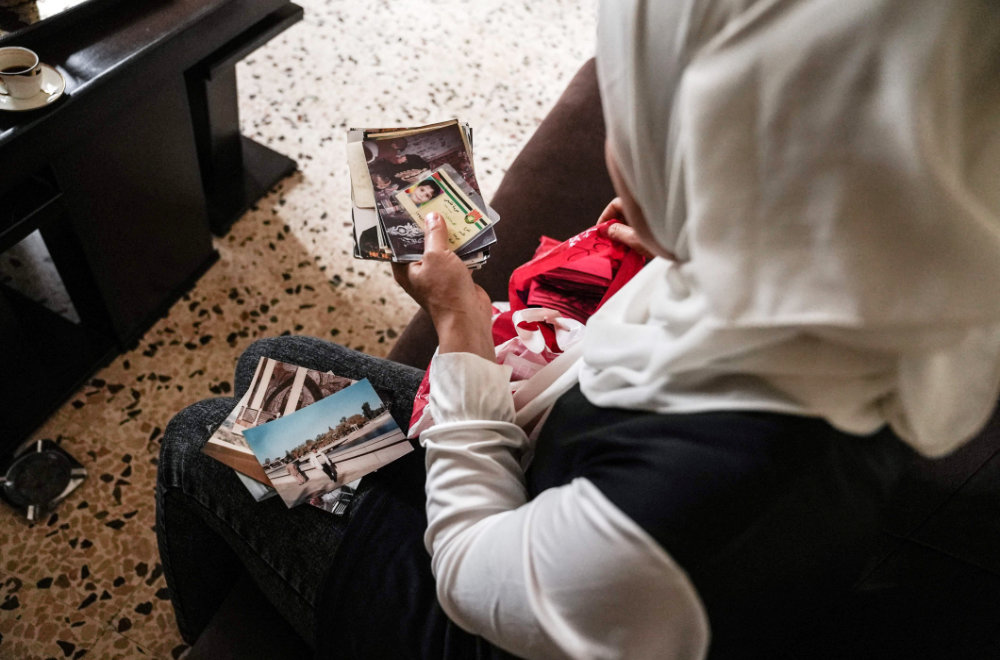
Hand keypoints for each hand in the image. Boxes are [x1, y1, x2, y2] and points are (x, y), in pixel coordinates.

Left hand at [392, 213, 494, 360]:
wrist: (468, 319)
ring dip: (450, 233)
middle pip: (423, 242)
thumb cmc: (446, 290)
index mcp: (405, 268)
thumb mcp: (436, 256)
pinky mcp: (455, 277)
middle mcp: (419, 270)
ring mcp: (438, 274)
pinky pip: (458, 256)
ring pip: (442, 248)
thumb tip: (432, 216)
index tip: (411, 203)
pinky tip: (470, 229)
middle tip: (436, 201)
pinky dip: (464, 245)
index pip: (400, 240)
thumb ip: (434, 234)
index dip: (405, 222)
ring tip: (454, 210)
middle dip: (431, 224)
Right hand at [595, 198, 662, 259]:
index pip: (615, 205)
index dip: (606, 218)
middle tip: (611, 242)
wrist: (689, 247)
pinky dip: (638, 232)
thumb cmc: (664, 241)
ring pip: (634, 218)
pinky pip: (644, 223)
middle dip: (615, 226)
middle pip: (625, 211)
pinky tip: (637, 245)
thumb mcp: (636, 239)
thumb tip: (605, 229)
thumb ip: (618, 232)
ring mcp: (655, 211)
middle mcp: (647, 204)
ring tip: (624, 247)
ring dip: (626, 231)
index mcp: (639, 203)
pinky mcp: (662, 221)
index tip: (600, 232)